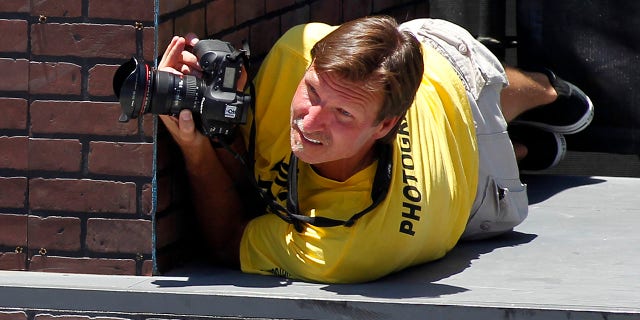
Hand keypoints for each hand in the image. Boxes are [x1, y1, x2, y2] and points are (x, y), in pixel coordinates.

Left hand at [158, 34, 207, 150]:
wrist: (196, 144)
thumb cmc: (190, 140)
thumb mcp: (188, 136)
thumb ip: (186, 127)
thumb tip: (185, 113)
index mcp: (165, 102)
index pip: (163, 75)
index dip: (170, 59)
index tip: (179, 48)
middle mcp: (170, 94)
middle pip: (171, 66)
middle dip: (179, 52)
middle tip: (189, 42)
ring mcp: (180, 91)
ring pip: (181, 66)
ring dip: (189, 57)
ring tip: (200, 54)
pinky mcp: (190, 91)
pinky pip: (190, 73)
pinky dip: (196, 63)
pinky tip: (202, 58)